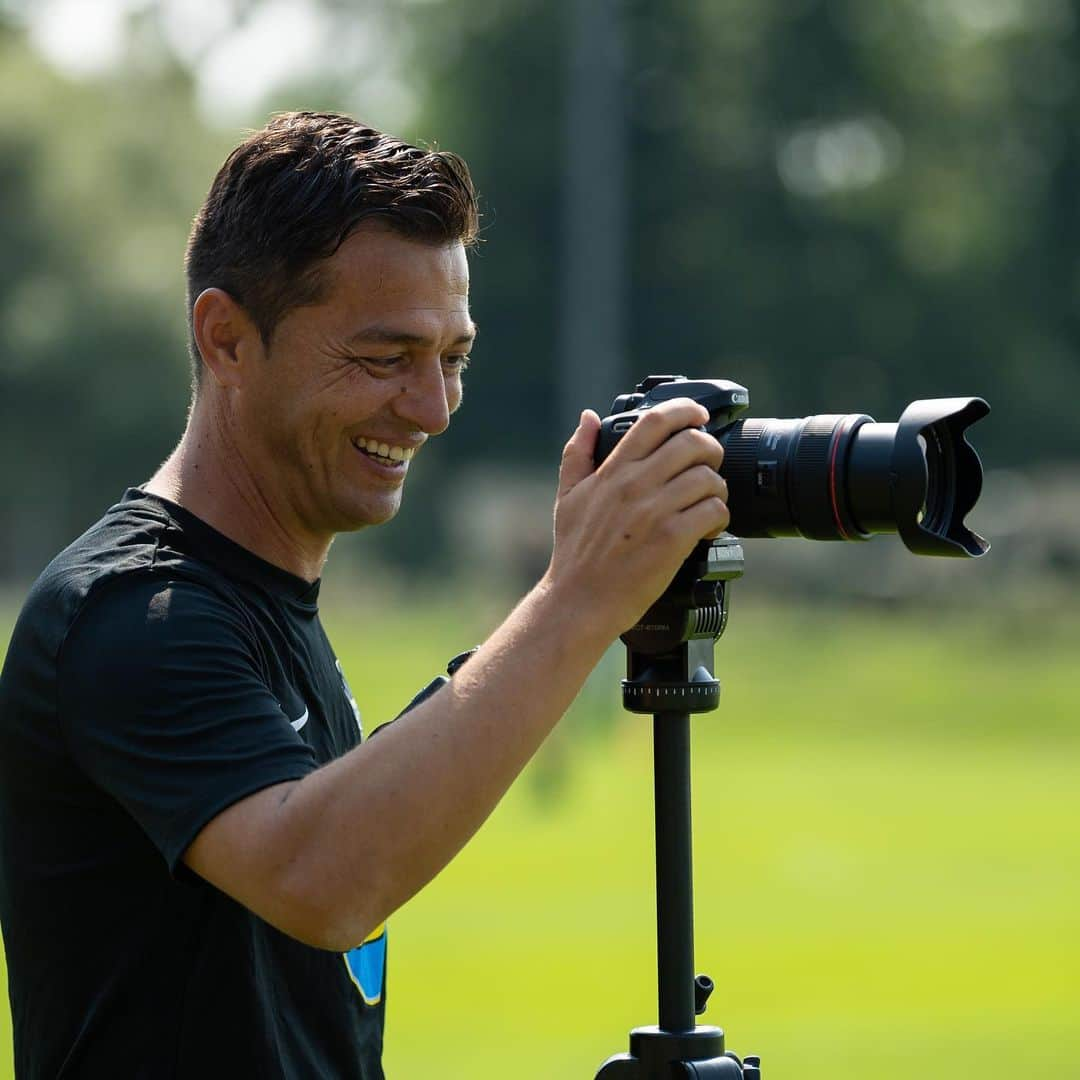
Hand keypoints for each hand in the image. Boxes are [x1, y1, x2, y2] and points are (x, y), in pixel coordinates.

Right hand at [544, 399, 729, 638]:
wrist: (579, 601)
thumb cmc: (574, 554)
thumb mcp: (567, 497)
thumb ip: (577, 453)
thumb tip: (587, 417)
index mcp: (613, 471)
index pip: (655, 421)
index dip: (686, 410)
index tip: (699, 415)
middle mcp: (635, 486)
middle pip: (692, 443)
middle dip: (710, 449)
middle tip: (709, 464)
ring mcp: (654, 512)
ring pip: (708, 478)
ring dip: (717, 488)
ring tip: (708, 502)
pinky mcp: (672, 539)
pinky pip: (714, 511)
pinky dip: (719, 517)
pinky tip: (709, 528)